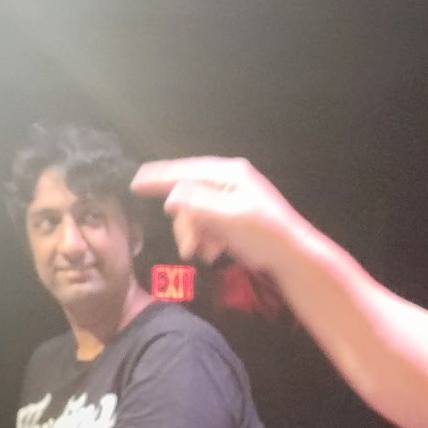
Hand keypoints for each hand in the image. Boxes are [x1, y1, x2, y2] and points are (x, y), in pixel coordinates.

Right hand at [130, 157, 305, 269]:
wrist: (292, 256)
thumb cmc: (264, 234)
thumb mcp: (228, 217)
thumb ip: (197, 203)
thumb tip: (170, 196)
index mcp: (229, 173)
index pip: (185, 170)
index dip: (159, 177)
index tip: (135, 183)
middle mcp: (228, 181)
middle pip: (188, 196)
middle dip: (186, 223)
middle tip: (188, 248)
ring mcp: (230, 199)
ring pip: (196, 213)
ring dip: (195, 235)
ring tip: (204, 253)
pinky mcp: (232, 217)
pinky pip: (207, 224)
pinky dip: (206, 239)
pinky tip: (214, 253)